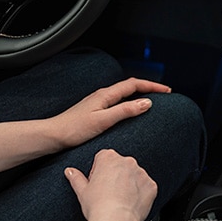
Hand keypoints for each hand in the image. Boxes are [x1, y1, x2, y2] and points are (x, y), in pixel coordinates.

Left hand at [48, 78, 171, 148]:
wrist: (54, 136)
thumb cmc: (74, 129)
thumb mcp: (103, 121)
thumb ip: (125, 111)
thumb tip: (146, 102)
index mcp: (106, 95)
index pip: (134, 84)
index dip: (152, 86)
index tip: (167, 91)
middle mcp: (102, 95)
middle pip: (130, 86)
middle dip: (148, 88)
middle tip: (164, 94)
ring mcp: (98, 102)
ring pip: (124, 94)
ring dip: (139, 94)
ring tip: (152, 101)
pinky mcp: (95, 111)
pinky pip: (118, 102)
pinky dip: (130, 103)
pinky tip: (130, 112)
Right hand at [64, 149, 157, 220]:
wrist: (115, 220)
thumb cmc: (97, 205)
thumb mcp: (82, 191)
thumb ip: (76, 177)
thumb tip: (69, 171)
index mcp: (108, 157)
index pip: (103, 158)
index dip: (99, 172)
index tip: (98, 184)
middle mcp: (127, 161)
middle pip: (120, 165)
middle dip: (116, 176)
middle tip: (109, 194)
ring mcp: (141, 173)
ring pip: (134, 176)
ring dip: (130, 184)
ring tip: (120, 200)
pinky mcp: (151, 186)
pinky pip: (146, 188)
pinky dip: (141, 194)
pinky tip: (131, 204)